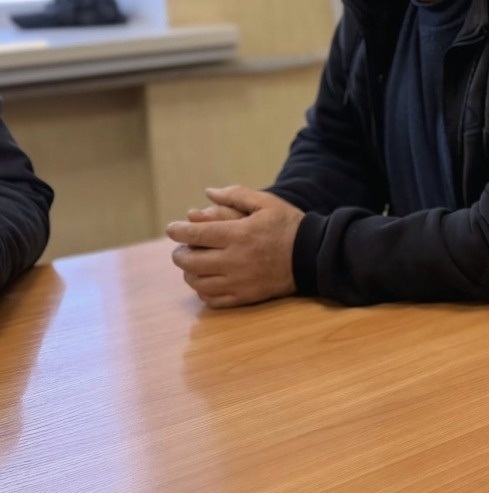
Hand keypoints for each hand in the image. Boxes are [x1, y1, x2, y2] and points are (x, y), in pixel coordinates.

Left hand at [165, 186, 303, 307]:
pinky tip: (208, 281)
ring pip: (198, 283)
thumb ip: (236, 195)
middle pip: (190, 262)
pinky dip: (204, 291)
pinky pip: (213, 299)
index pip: (194, 235)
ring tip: (194, 265)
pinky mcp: (246, 296)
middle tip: (182, 249)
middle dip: (179, 254)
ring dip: (190, 273)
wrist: (313, 255)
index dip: (177, 232)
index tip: (172, 229)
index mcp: (238, 234)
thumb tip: (208, 192)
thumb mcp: (266, 202)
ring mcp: (239, 281)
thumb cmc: (288, 225)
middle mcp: (235, 259)